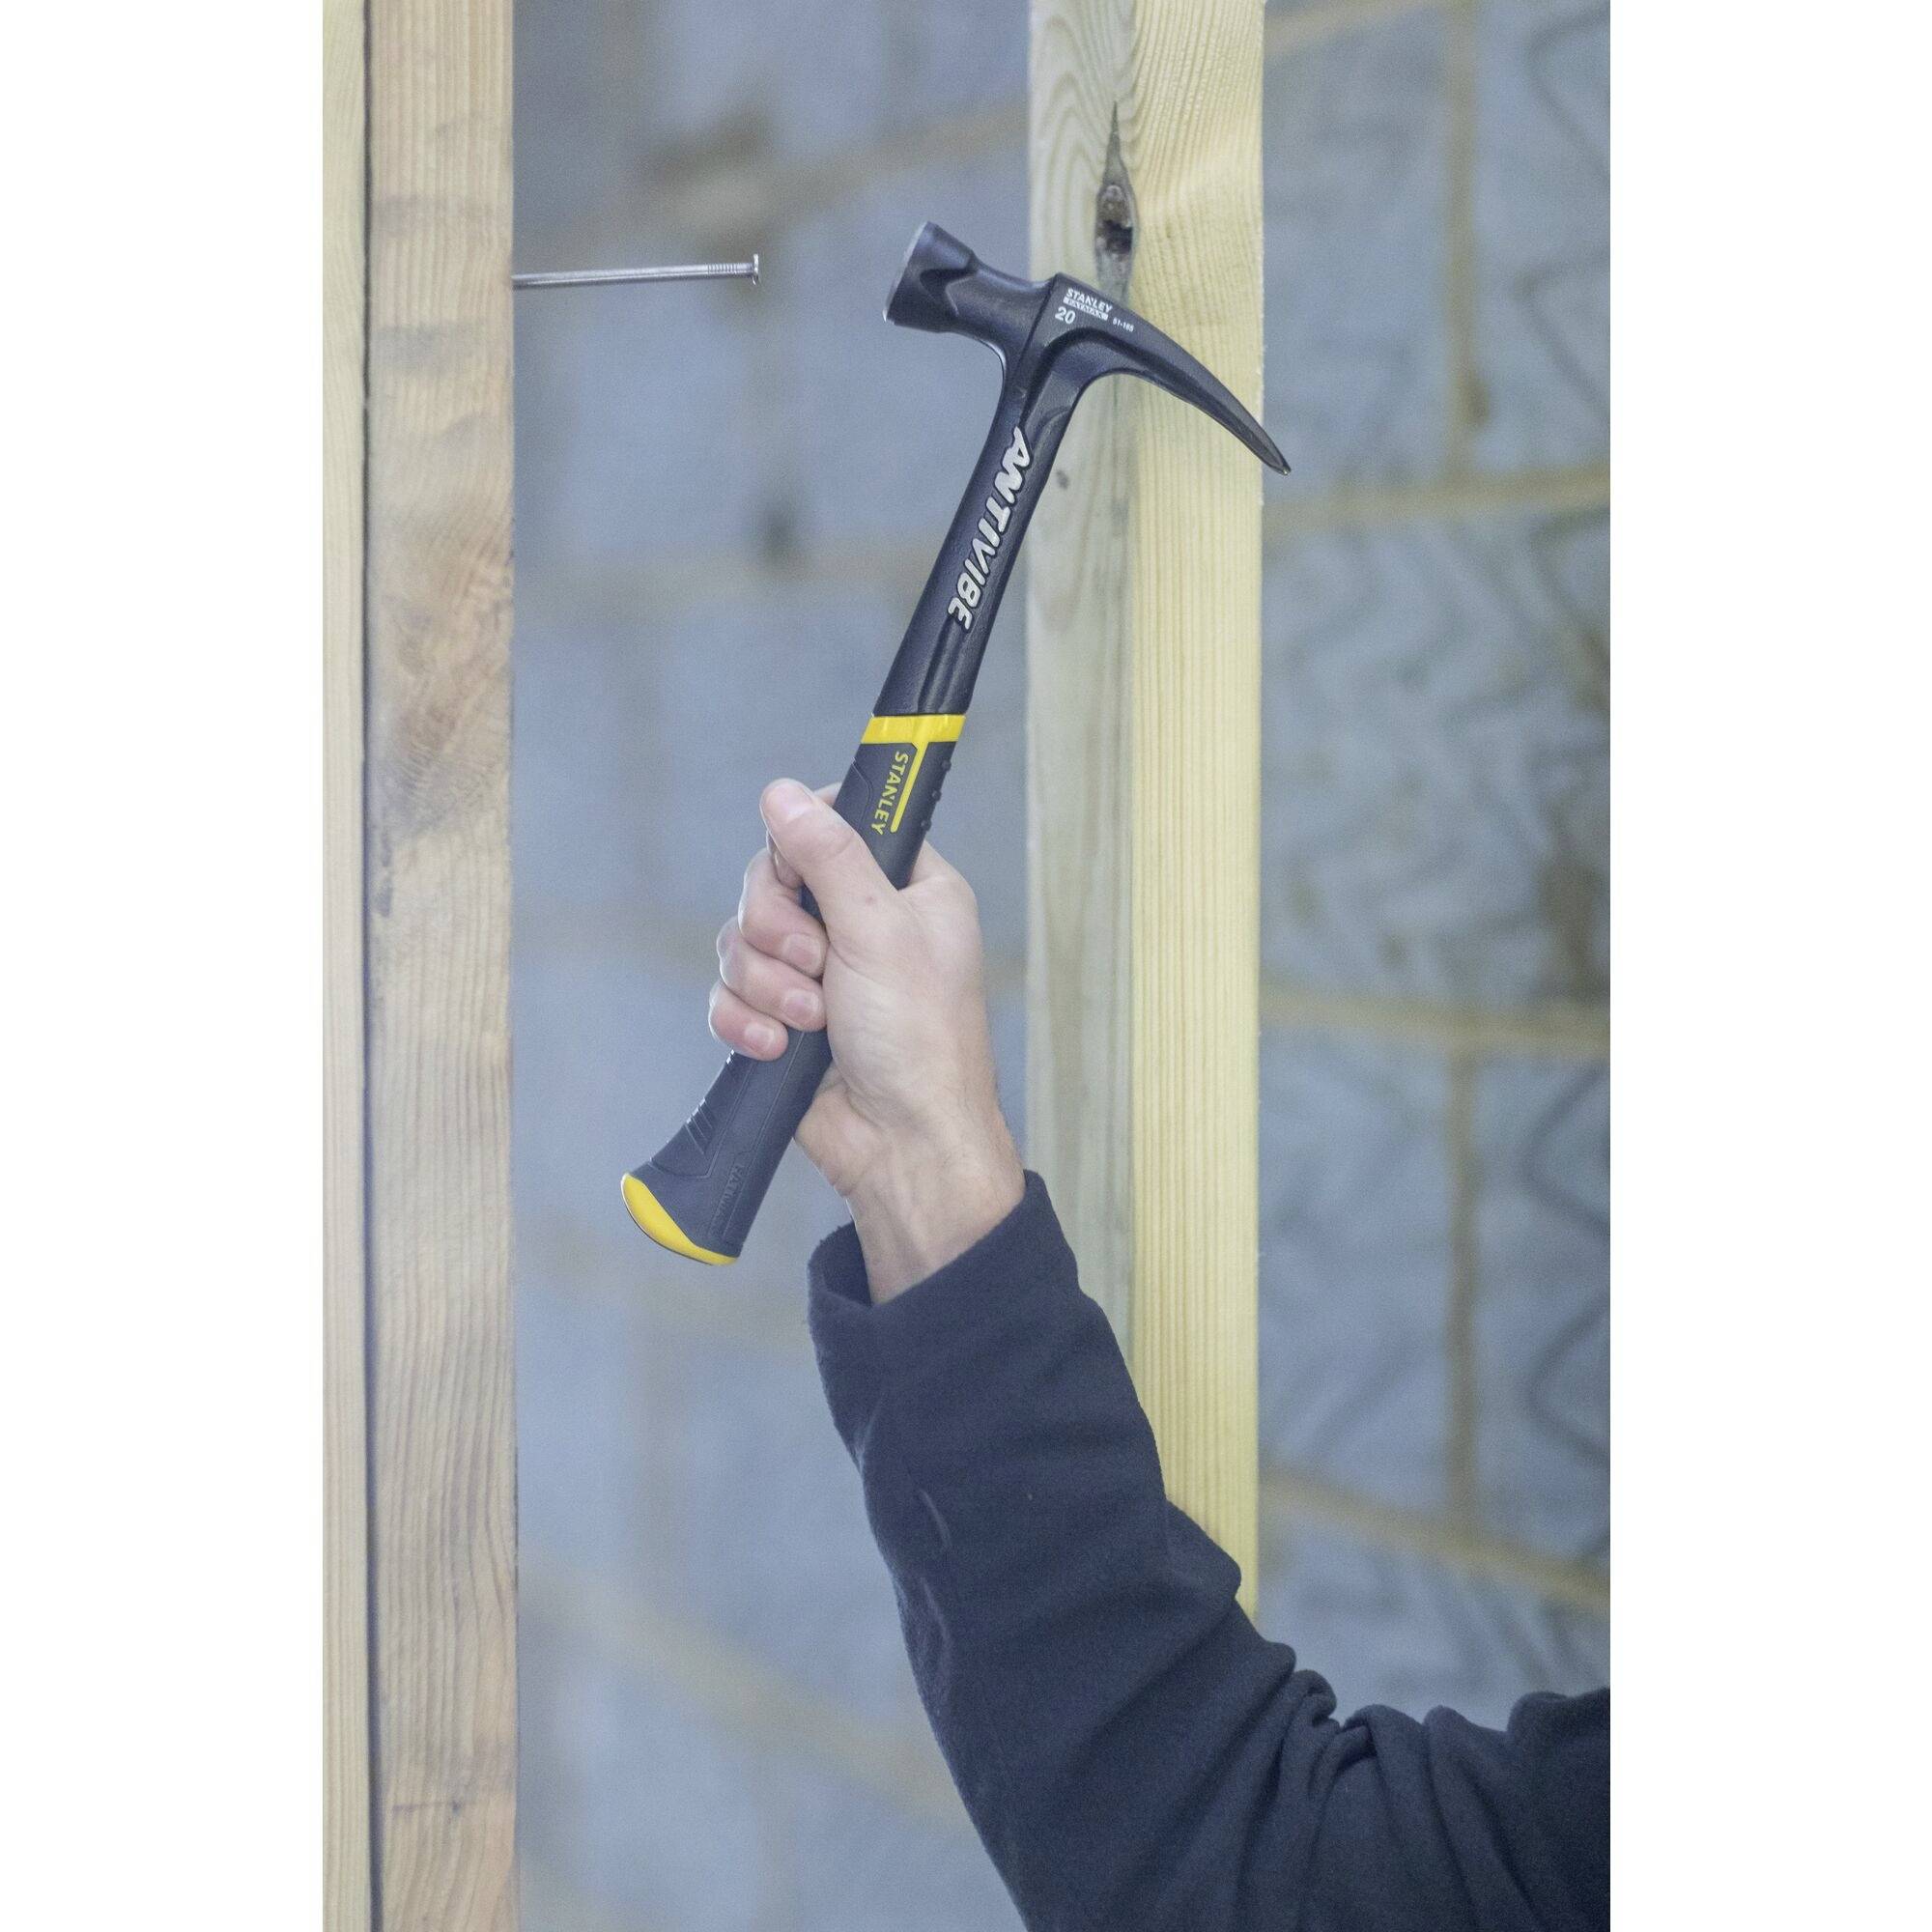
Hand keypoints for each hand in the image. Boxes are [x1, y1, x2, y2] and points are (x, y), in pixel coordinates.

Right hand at [708, 778, 1022, 1300]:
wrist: (902, 1146)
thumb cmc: (921, 1043)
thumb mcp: (880, 930)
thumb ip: (829, 856)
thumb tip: (783, 793)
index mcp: (906, 888)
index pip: (834, 827)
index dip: (803, 844)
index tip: (800, 872)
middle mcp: (860, 923)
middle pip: (772, 881)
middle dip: (779, 928)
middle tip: (815, 962)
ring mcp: (818, 973)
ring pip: (744, 939)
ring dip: (768, 983)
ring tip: (810, 1020)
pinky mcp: (782, 1019)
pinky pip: (731, 994)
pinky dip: (746, 1020)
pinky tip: (778, 1047)